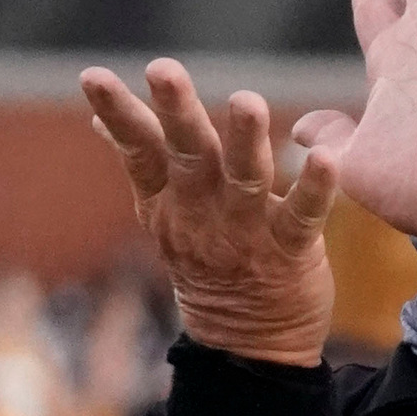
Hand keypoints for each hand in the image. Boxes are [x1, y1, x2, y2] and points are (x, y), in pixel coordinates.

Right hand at [81, 60, 336, 366]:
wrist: (248, 345)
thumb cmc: (211, 264)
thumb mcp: (166, 216)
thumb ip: (145, 164)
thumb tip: (99, 119)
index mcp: (169, 200)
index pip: (138, 151)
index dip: (118, 115)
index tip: (92, 75)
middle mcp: (202, 214)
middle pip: (187, 156)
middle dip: (176, 112)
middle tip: (163, 70)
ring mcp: (246, 234)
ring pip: (245, 180)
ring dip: (244, 140)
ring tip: (246, 101)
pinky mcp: (290, 253)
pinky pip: (303, 217)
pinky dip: (314, 188)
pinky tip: (324, 156)